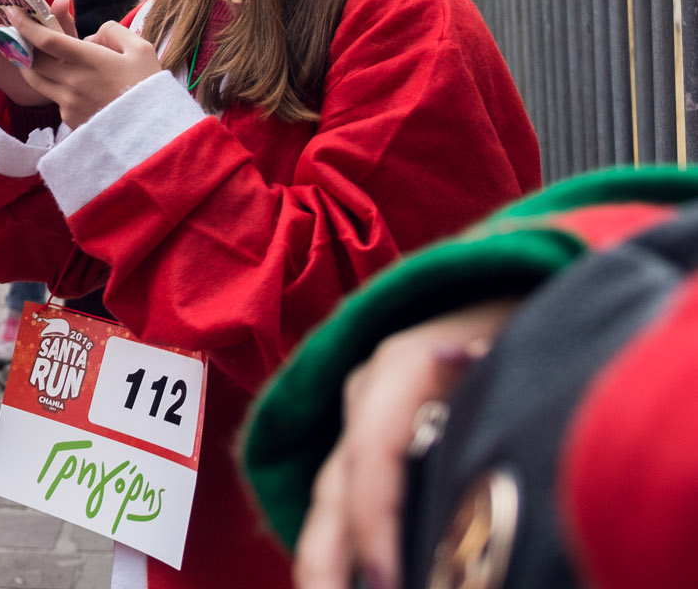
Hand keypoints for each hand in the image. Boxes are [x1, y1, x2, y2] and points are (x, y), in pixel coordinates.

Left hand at [4, 0, 166, 125]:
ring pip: (37, 81)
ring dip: (30, 65)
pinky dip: (55, 86)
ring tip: (32, 53)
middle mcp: (73, 83)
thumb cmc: (150, 87)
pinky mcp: (70, 121)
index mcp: (89, 61)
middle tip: (16, 31)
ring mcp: (68, 104)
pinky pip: (54, 98)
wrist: (156, 133)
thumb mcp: (140, 49)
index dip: (25, 25)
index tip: (12, 12)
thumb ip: (113, 32)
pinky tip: (69, 81)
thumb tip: (91, 36)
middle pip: (31, 61)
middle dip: (20, 44)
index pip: (45, 40)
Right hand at [294, 299, 520, 588]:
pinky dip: (338, 546)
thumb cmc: (521, 319)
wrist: (502, 287)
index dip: (374, 519)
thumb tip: (467, 390)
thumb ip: (485, 369)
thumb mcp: (514, 339)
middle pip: (334, 487)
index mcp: (398, 363)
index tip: (389, 581)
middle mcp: (365, 393)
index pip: (370, 452)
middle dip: (332, 558)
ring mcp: (359, 418)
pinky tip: (342, 582)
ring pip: (328, 498)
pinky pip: (339, 500)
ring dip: (325, 561)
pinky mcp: (366, 445)